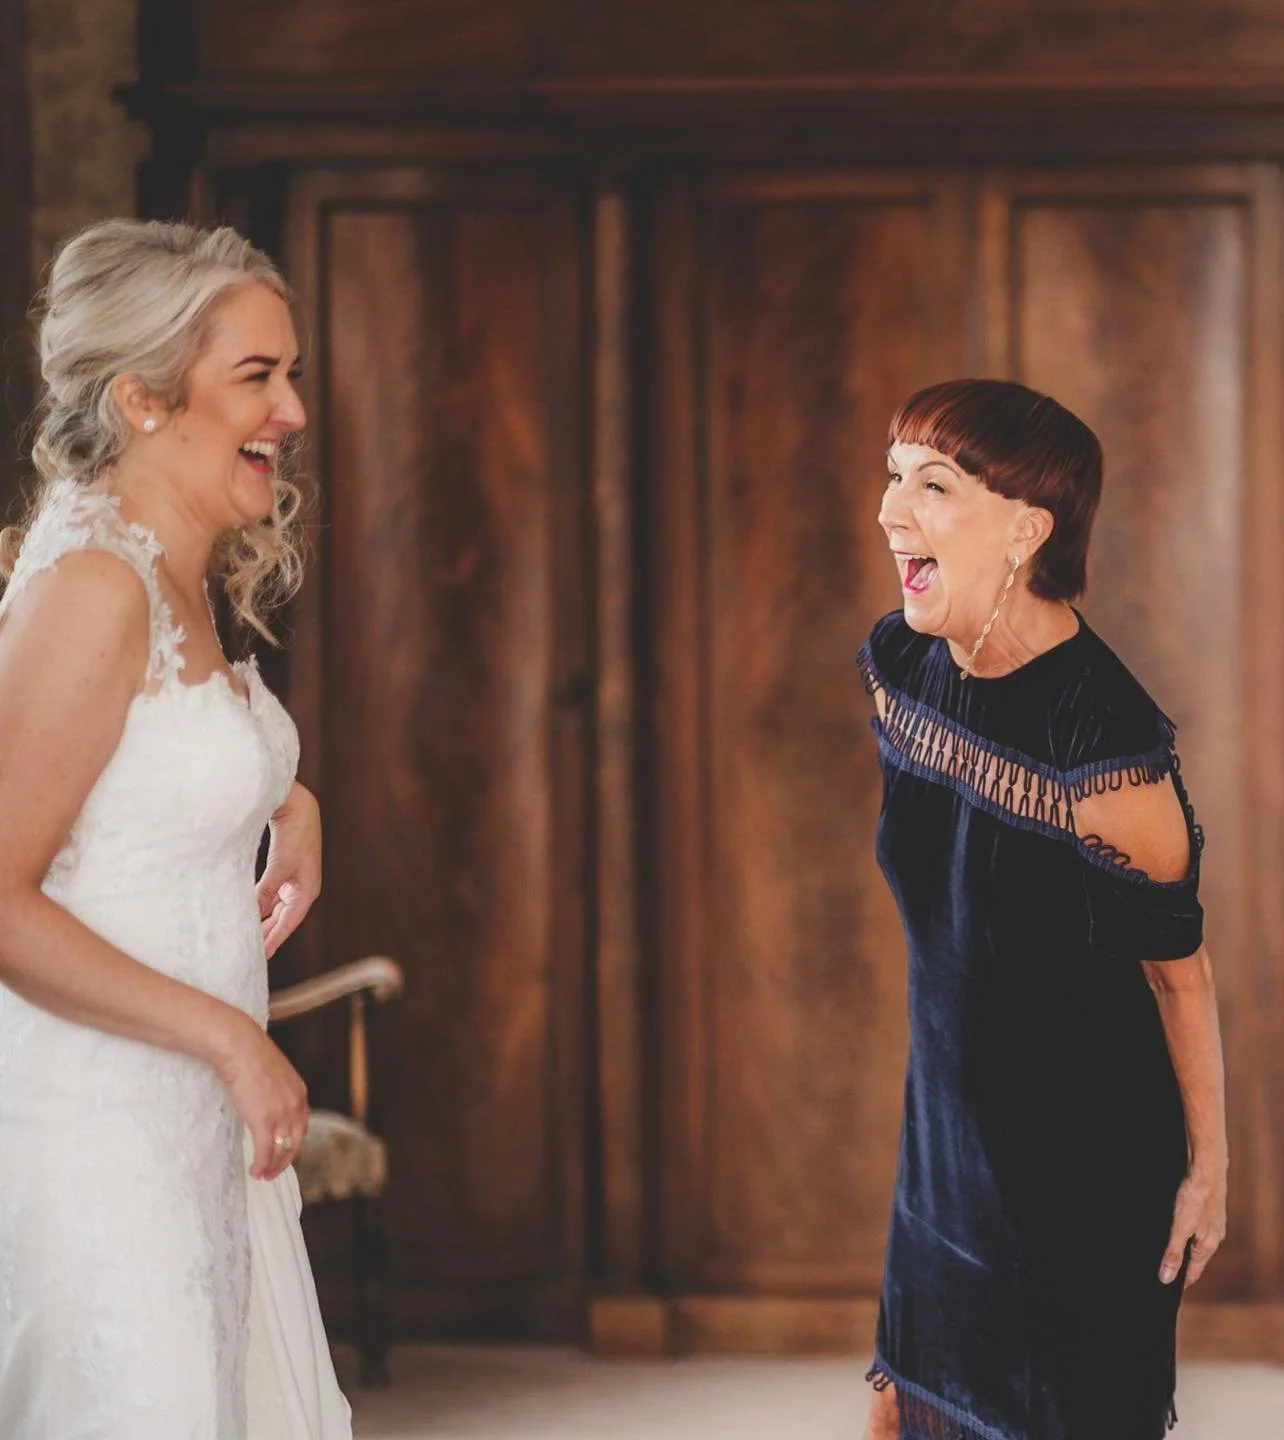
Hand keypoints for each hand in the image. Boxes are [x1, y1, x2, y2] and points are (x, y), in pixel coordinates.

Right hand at [215, 1015, 309, 1180]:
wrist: (241, 1048)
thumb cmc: (250, 1055)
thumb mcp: (272, 1073)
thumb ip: (274, 1090)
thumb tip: (263, 1099)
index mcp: (299, 1092)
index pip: (301, 1126)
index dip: (293, 1143)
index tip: (283, 1153)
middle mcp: (296, 1105)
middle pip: (296, 1141)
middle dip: (285, 1160)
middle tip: (273, 1172)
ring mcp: (282, 1114)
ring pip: (281, 1150)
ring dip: (272, 1166)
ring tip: (262, 1174)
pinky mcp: (265, 1121)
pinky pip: (265, 1151)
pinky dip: (261, 1165)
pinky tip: (255, 1171)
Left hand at [257, 781, 321, 958]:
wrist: (298, 806)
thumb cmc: (294, 834)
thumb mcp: (280, 865)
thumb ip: (266, 890)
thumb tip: (252, 913)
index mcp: (307, 891)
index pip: (288, 923)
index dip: (273, 940)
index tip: (259, 958)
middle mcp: (301, 889)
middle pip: (282, 919)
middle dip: (267, 934)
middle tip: (248, 952)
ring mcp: (293, 880)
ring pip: (275, 908)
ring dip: (262, 920)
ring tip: (245, 936)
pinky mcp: (283, 870)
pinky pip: (271, 895)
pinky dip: (260, 904)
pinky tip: (247, 910)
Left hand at [1160, 1163, 1226, 1287]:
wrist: (1207, 1169)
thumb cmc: (1193, 1197)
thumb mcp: (1180, 1227)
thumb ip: (1173, 1253)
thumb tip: (1166, 1279)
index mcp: (1207, 1246)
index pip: (1193, 1272)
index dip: (1181, 1282)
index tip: (1169, 1291)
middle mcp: (1213, 1237)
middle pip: (1196, 1258)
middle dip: (1182, 1265)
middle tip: (1165, 1272)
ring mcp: (1212, 1223)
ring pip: (1196, 1243)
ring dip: (1184, 1249)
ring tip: (1168, 1252)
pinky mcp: (1208, 1211)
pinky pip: (1196, 1228)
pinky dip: (1186, 1233)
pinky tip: (1177, 1228)